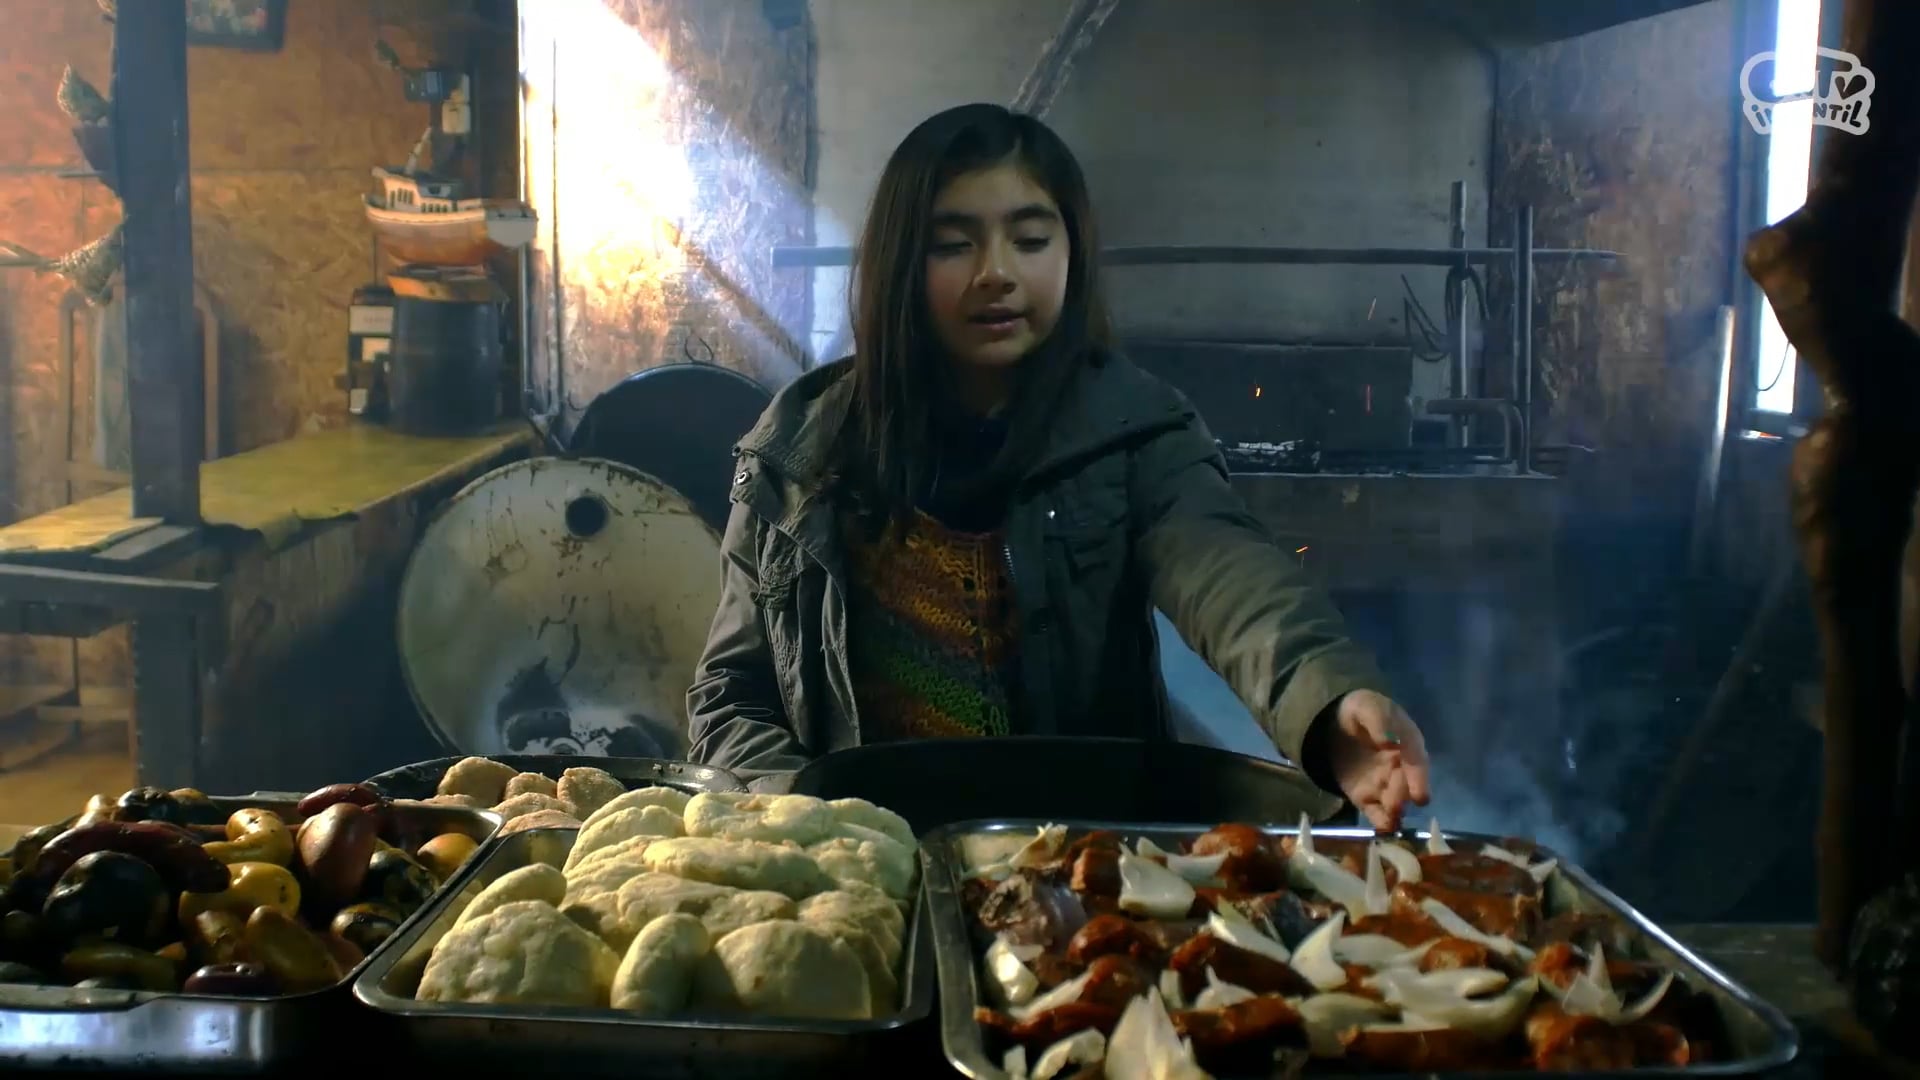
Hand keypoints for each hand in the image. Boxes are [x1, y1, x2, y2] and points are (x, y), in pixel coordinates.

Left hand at [1325, 689, 1430, 831]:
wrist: (1335, 724)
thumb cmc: (1359, 712)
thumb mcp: (1366, 706)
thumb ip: (1378, 720)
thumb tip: (1390, 740)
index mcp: (1407, 743)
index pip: (1416, 762)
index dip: (1418, 779)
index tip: (1419, 795)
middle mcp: (1401, 768)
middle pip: (1406, 785)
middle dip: (1402, 796)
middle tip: (1395, 804)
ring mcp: (1385, 784)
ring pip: (1395, 801)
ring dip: (1394, 812)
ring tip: (1389, 817)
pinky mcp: (1367, 798)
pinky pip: (1377, 813)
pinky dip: (1381, 823)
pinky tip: (1382, 830)